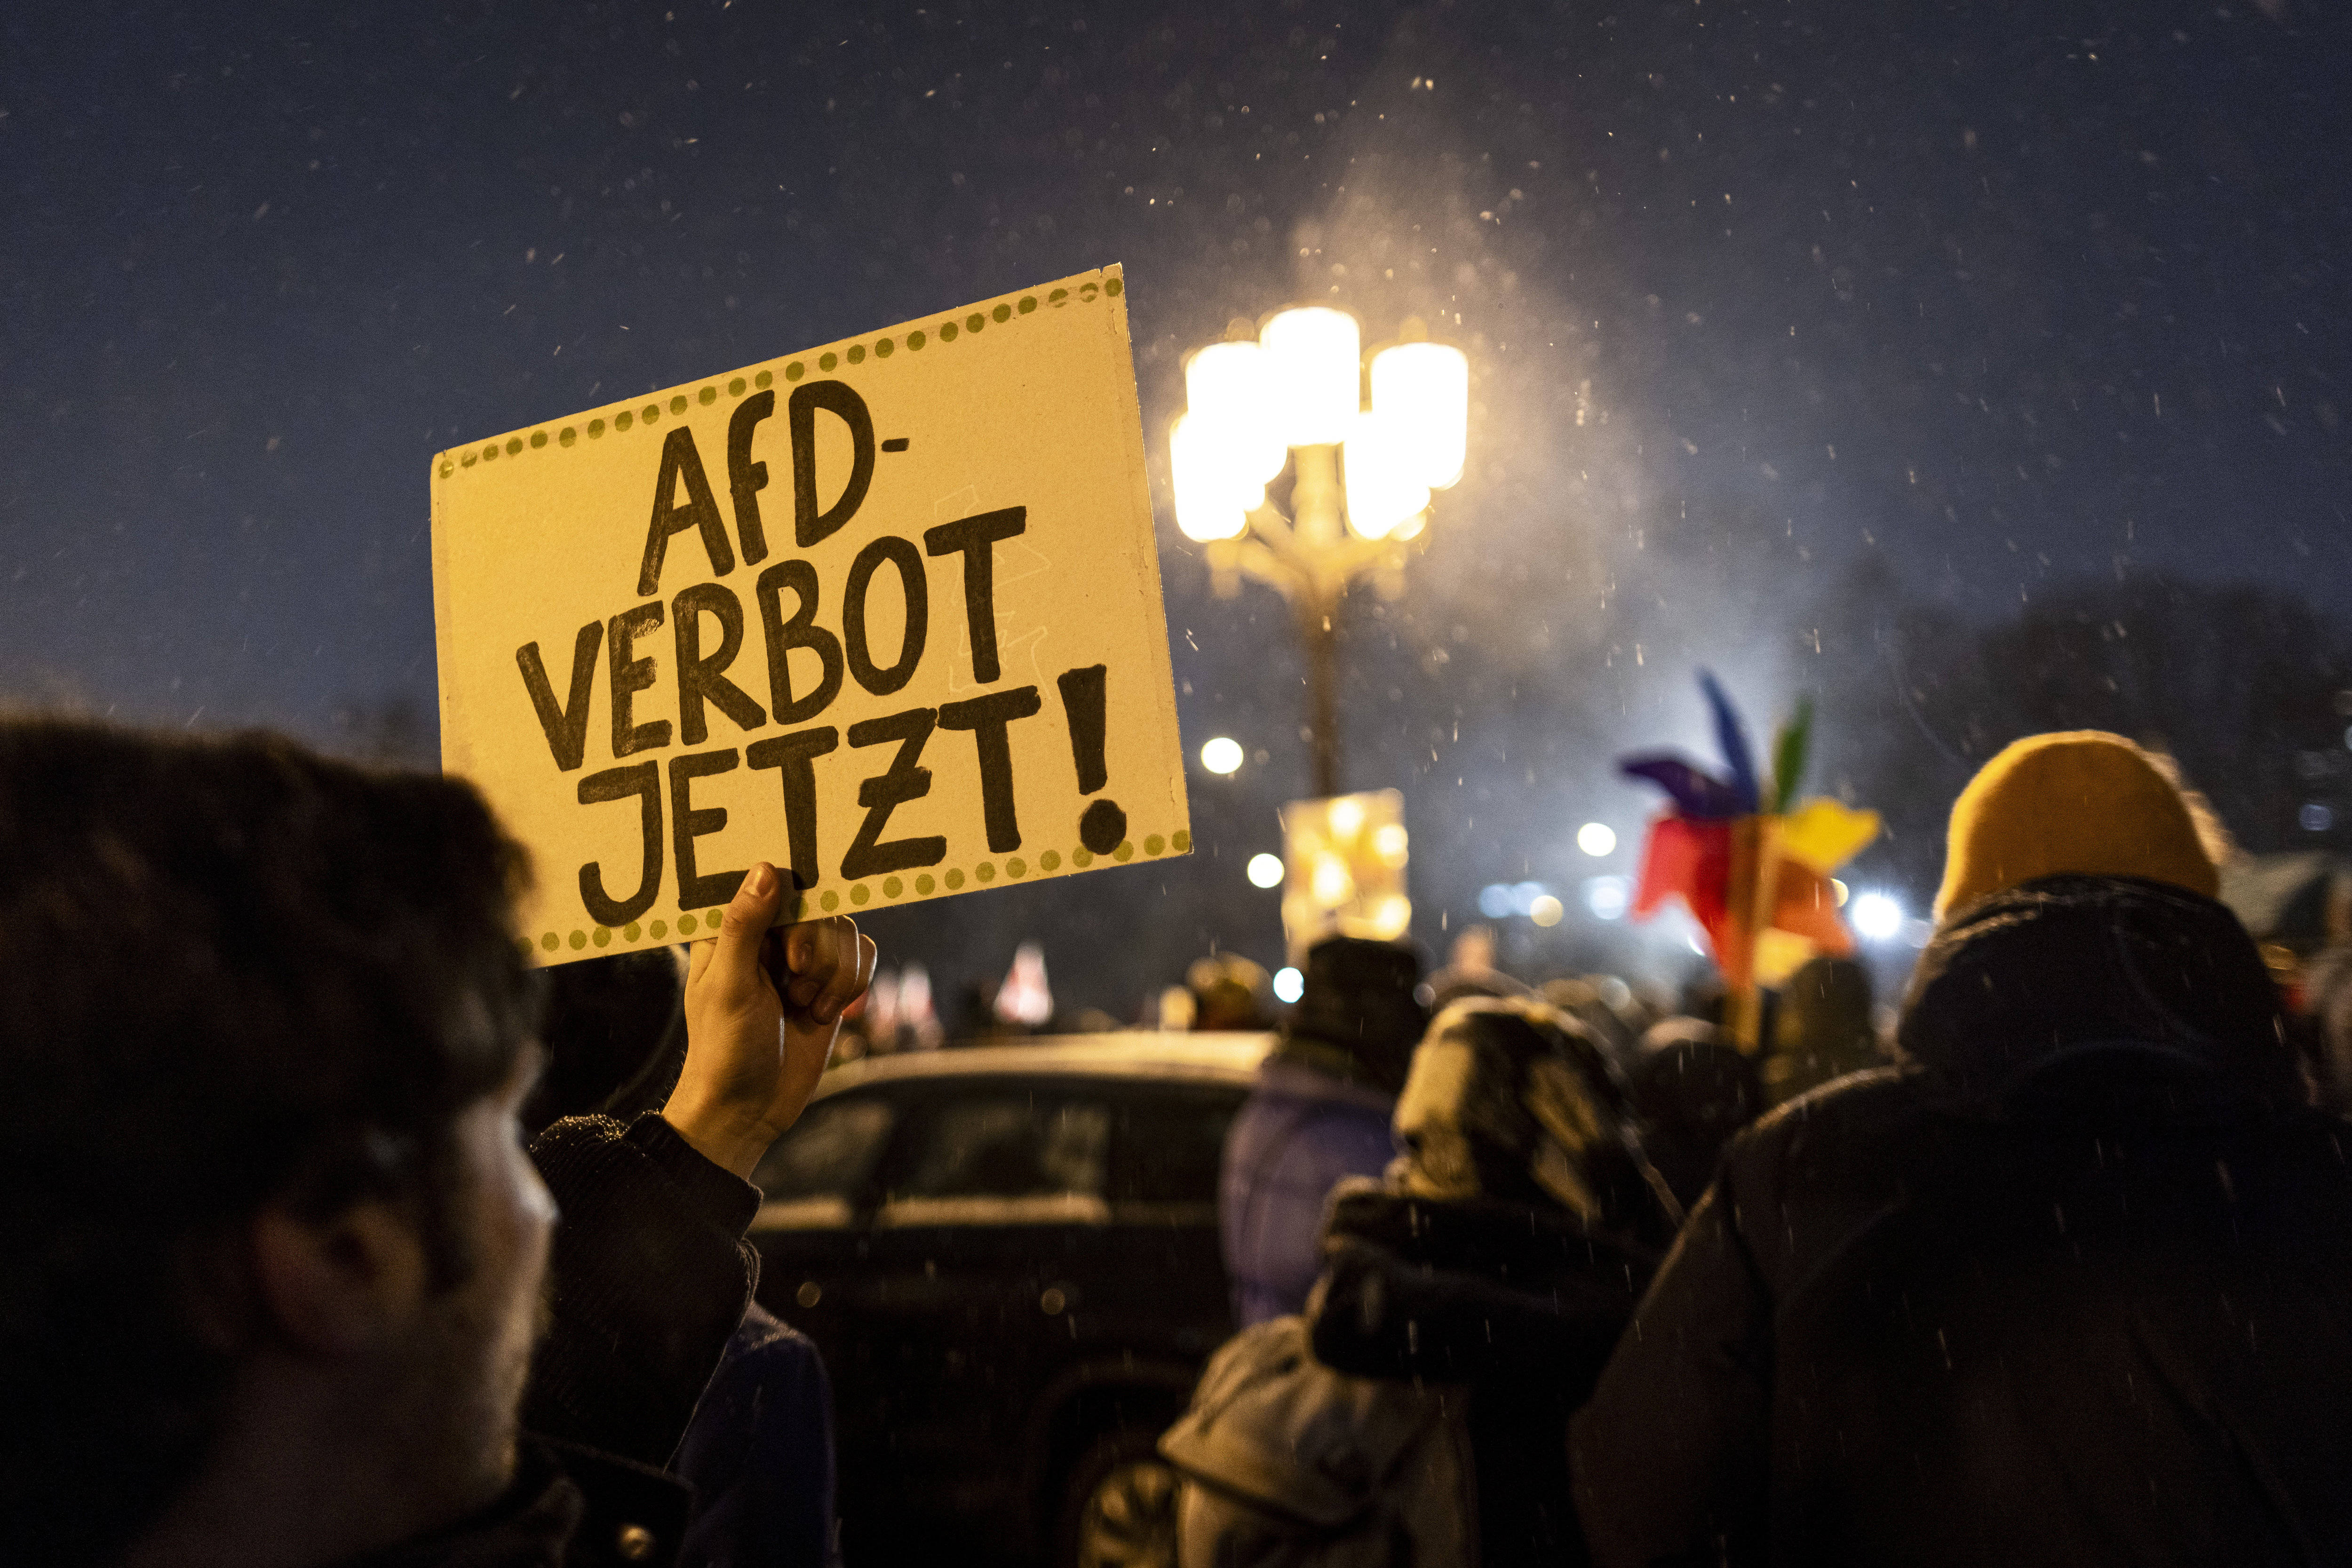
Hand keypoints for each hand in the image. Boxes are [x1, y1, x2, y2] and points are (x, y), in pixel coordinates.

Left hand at [664, 862, 876, 1179]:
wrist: (749, 1108)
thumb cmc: (725, 1049)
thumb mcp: (730, 986)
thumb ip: (745, 926)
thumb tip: (767, 868)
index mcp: (734, 927)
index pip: (777, 883)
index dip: (796, 909)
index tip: (792, 953)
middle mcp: (771, 934)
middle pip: (823, 907)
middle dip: (817, 953)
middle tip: (793, 986)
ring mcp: (804, 957)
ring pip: (848, 931)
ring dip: (834, 975)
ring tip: (805, 1007)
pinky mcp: (831, 981)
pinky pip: (865, 956)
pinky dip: (852, 986)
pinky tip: (823, 1014)